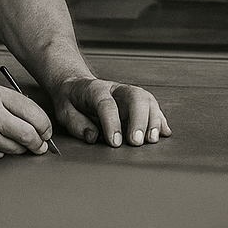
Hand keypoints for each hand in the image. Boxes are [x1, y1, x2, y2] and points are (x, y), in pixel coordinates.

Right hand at [0, 83, 52, 158]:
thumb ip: (9, 102)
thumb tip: (34, 118)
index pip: (32, 112)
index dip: (45, 125)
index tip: (46, 131)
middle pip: (28, 133)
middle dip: (39, 143)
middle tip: (41, 146)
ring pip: (15, 148)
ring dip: (20, 149)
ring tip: (13, 142)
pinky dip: (1, 152)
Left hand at [54, 77, 170, 146]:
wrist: (75, 84)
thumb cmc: (70, 98)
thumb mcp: (63, 110)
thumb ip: (76, 124)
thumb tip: (93, 136)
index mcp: (94, 89)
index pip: (107, 104)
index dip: (112, 123)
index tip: (115, 142)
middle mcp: (116, 89)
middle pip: (135, 97)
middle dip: (139, 120)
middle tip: (137, 142)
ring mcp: (128, 94)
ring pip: (147, 101)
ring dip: (153, 120)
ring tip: (153, 139)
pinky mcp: (136, 102)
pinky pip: (152, 107)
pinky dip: (160, 120)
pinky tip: (164, 132)